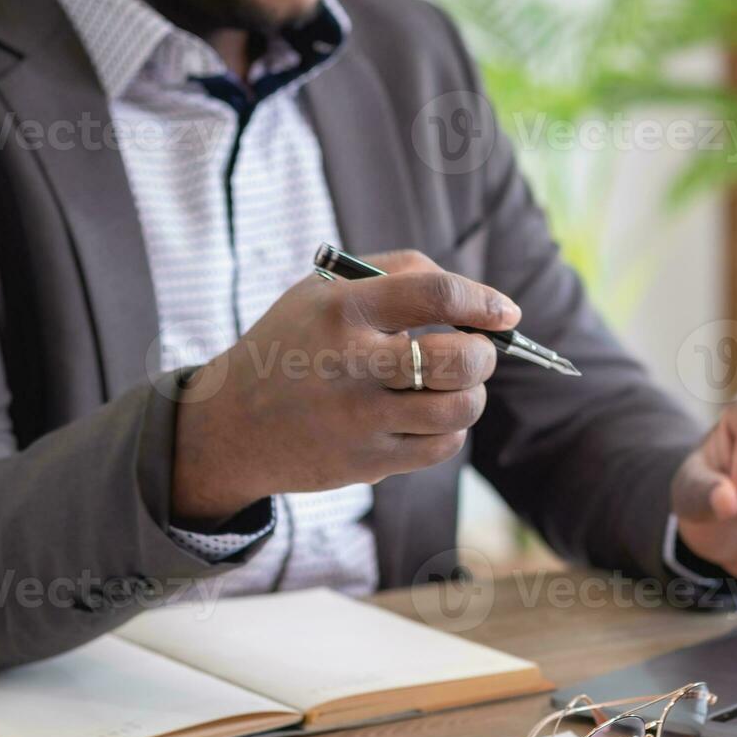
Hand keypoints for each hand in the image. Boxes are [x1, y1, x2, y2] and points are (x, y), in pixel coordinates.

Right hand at [171, 250, 519, 523]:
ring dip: (472, 393)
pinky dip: (450, 428)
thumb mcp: (323, 290)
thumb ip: (396, 274)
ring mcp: (360, 419)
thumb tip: (475, 298)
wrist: (231, 424)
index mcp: (342, 309)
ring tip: (454, 383)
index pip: (436, 295)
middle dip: (485, 352)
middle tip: (477, 350)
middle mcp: (351, 364)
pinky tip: (429, 413)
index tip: (505, 311)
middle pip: (460, 359)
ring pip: (460, 408)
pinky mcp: (367, 462)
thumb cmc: (292, 344)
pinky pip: (442, 445)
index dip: (484, 301)